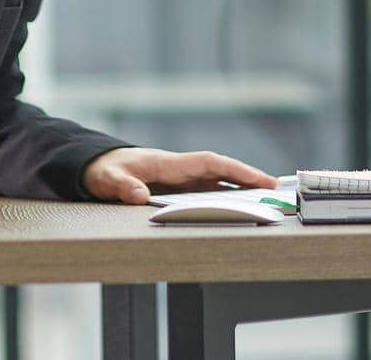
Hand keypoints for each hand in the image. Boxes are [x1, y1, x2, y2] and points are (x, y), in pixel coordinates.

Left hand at [81, 147, 278, 204]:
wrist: (93, 164)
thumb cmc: (102, 170)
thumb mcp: (106, 179)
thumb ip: (121, 187)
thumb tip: (139, 196)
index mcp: (167, 164)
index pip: (209, 163)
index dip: (235, 170)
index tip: (260, 179)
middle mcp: (178, 168)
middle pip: (220, 171)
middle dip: (248, 178)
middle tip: (276, 189)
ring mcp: (178, 177)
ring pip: (215, 181)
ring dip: (239, 188)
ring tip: (267, 199)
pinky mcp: (174, 187)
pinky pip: (204, 190)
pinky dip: (223, 195)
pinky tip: (238, 205)